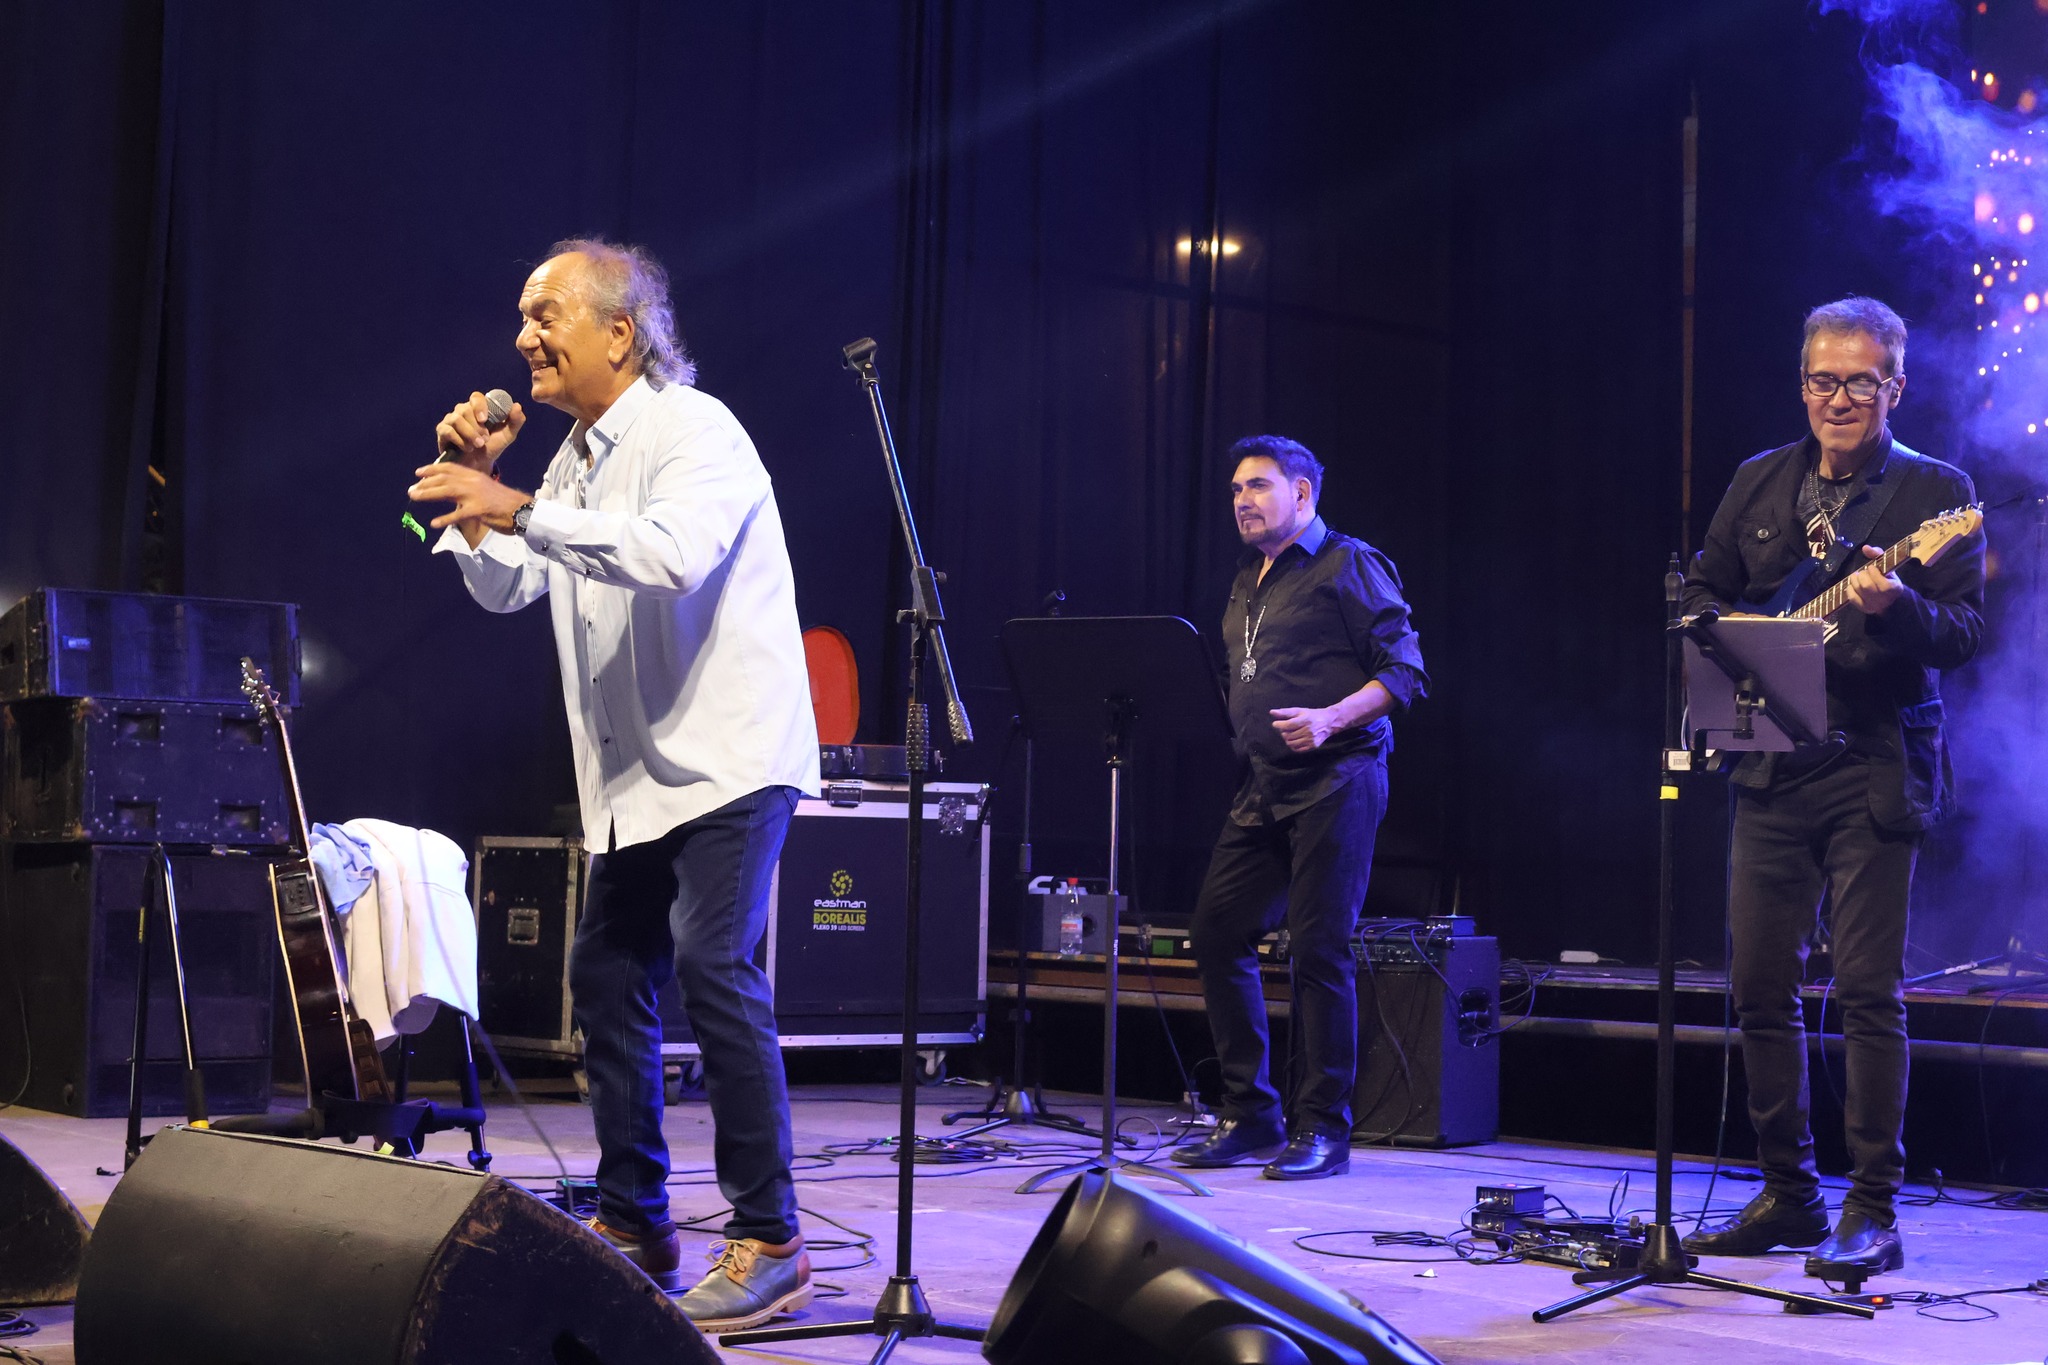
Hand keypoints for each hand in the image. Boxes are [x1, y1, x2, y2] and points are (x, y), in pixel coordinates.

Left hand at [409, 463, 532, 532]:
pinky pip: (458, 515)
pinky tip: (434, 523)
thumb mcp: (485, 488)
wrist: (523, 510)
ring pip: (446, 492)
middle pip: (444, 479)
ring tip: (414, 498)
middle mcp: (473, 482)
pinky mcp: (479, 510)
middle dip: (425, 483)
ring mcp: (475, 495)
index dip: (432, 469)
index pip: (449, 468)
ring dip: (428, 494)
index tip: (418, 472)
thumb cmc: (505, 502)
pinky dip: (445, 519)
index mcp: (475, 475)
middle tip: (411, 489)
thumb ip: (470, 487)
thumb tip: (453, 489)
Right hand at [433, 390, 525, 470]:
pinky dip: (459, 440)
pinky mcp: (442, 431)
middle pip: (464, 409)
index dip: (479, 406)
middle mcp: (463, 411)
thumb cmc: (493, 446)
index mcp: (478, 408)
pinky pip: (447, 430)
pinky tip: (467, 448)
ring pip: (456, 419)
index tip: (485, 419)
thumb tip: (517, 406)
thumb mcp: (508, 435)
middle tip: (484, 440)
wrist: (480, 464)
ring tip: (478, 445)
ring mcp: (451, 420)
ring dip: (469, 434)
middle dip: (476, 427)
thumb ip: (516, 421)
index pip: (476, 397)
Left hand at [1270, 706, 1340, 751]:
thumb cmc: (1312, 715)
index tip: (1275, 724)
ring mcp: (1311, 739)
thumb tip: (1271, 712)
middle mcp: (1308, 730)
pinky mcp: (1312, 746)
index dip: (1279, 725)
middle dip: (1283, 732)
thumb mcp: (1299, 711)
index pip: (1289, 725)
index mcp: (1305, 720)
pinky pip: (1297, 749)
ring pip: (1291, 743)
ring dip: (1287, 739)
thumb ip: (1285, 712)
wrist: (1329, 722)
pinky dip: (1293, 745)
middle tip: (1285, 728)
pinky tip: (1295, 739)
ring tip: (1290, 734)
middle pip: (1288, 735)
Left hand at [1843, 545, 1903, 614]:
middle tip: (1863, 572)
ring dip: (1855, 580)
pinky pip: (1852, 597)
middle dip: (1862, 575)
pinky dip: (1850, 588)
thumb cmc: (1888, 579)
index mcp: (1894, 588)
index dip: (1874, 573)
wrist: (1890, 599)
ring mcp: (1873, 605)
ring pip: (1858, 590)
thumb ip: (1878, 555)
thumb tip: (1865, 548)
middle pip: (1867, 586)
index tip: (1872, 568)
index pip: (1882, 584)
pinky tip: (1853, 585)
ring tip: (1858, 576)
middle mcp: (1884, 599)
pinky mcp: (1864, 608)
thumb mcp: (1887, 566)